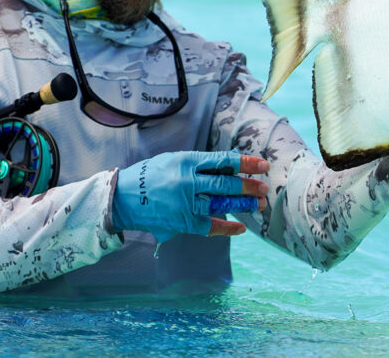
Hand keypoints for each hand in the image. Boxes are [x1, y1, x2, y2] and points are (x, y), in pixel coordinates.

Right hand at [111, 151, 268, 242]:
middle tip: (264, 188)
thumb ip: (200, 163)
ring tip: (257, 205)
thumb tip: (230, 164)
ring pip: (221, 204)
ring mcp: (186, 204)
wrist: (123, 198)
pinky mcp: (182, 222)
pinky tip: (240, 227)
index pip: (223, 161)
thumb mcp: (174, 160)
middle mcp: (188, 182)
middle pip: (225, 184)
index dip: (245, 164)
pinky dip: (226, 228)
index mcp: (186, 161)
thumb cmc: (151, 175)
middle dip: (248, 186)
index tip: (263, 165)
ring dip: (242, 205)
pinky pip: (210, 226)